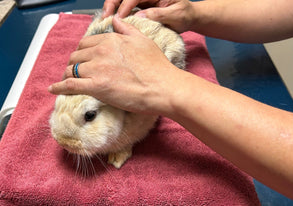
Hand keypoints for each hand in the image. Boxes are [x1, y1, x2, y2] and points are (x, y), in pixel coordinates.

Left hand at [48, 16, 183, 114]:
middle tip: (77, 72)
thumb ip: (126, 29)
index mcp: (111, 40)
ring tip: (68, 81)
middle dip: (74, 63)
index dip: (83, 52)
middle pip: (76, 56)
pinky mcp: (95, 86)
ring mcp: (97, 69)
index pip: (86, 43)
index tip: (83, 59)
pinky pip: (69, 85)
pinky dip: (59, 87)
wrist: (164, 87)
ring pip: (71, 70)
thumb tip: (115, 20)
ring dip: (68, 75)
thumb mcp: (144, 41)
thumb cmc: (157, 67)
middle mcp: (101, 51)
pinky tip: (53, 89)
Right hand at [102, 0, 195, 32]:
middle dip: (112, 3)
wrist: (188, 17)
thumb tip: (139, 17)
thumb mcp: (176, 15)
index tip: (119, 17)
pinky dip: (117, 14)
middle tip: (104, 17)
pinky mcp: (140, 5)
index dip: (126, 5)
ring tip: (104, 20)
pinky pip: (125, 7)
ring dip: (112, 8)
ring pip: (122, 0)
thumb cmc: (185, 15)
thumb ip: (159, 14)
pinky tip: (111, 21)